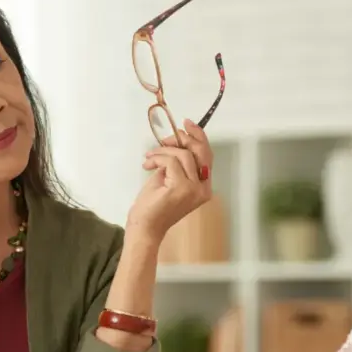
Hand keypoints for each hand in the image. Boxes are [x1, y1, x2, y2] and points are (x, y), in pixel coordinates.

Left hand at [128, 118, 212, 239]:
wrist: (144, 228)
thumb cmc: (153, 206)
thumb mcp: (168, 178)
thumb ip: (177, 163)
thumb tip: (175, 141)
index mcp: (203, 187)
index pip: (207, 156)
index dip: (199, 137)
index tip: (186, 124)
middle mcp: (203, 188)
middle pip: (201, 152)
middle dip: (183, 139)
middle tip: (165, 139)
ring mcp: (194, 189)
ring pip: (183, 155)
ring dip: (163, 151)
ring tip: (149, 158)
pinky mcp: (181, 188)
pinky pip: (171, 161)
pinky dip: (157, 158)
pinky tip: (147, 165)